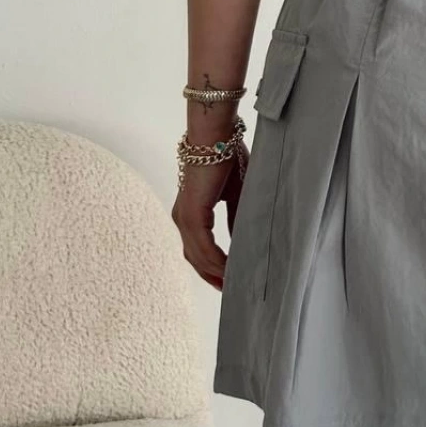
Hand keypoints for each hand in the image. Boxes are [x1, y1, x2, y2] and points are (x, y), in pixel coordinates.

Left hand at [171, 144, 248, 290]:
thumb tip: (241, 242)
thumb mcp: (237, 194)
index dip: (213, 267)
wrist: (217, 134)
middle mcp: (183, 218)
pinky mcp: (192, 215)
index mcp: (192, 212)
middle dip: (212, 277)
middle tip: (231, 292)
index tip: (229, 280)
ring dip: (215, 273)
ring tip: (234, 286)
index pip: (199, 248)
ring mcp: (185, 218)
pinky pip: (203, 248)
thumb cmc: (226, 155)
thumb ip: (236, 219)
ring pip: (198, 257)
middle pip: (195, 259)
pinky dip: (216, 262)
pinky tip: (230, 271)